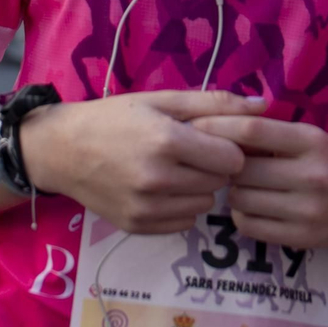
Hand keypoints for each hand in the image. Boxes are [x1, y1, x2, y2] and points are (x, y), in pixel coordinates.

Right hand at [18, 91, 263, 234]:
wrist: (63, 150)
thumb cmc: (116, 117)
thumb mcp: (163, 100)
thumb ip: (216, 103)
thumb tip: (263, 105)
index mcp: (167, 142)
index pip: (232, 158)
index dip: (228, 147)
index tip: (213, 139)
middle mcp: (158, 179)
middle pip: (220, 181)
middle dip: (213, 166)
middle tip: (191, 151)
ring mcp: (146, 208)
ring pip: (205, 204)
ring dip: (199, 187)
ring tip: (175, 168)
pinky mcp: (137, 227)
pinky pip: (184, 223)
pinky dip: (181, 207)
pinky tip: (163, 188)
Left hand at [194, 115, 327, 248]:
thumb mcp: (308, 137)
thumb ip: (270, 133)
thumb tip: (217, 127)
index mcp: (312, 141)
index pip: (254, 131)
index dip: (218, 128)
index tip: (194, 127)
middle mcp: (311, 175)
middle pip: (242, 169)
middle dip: (224, 165)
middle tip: (222, 163)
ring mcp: (306, 210)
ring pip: (241, 200)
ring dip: (233, 191)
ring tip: (242, 185)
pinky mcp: (300, 238)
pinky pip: (249, 226)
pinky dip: (241, 215)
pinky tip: (251, 206)